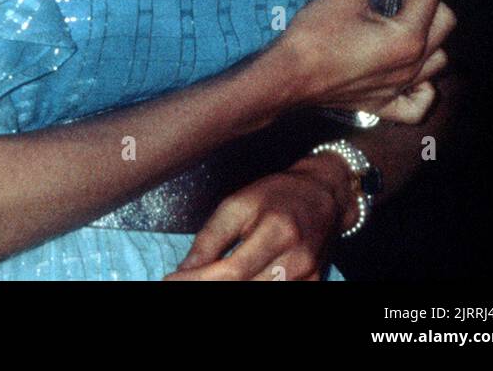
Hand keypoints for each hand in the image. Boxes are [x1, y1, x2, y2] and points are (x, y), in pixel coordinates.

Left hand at [162, 155, 354, 281]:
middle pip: (245, 289)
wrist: (323, 195)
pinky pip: (280, 297)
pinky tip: (236, 283)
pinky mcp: (315, 285)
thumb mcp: (238, 204)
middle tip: (180, 285)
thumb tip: (182, 273)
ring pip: (262, 296)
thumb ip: (210, 239)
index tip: (168, 282)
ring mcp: (308, 277)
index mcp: (276, 230)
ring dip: (228, 293)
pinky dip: (254, 293)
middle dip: (209, 289)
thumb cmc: (274, 195)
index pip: (231, 271)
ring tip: (203, 283)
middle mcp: (296, 258)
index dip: (197, 282)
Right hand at [243, 0, 455, 129]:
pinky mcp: (384, 105)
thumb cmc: (315, 36)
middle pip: (443, 22)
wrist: (286, 79)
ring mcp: (401, 89)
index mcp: (408, 37)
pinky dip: (421, 87)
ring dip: (429, 36)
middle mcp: (413, 65)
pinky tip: (408, 71)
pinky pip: (418, 102)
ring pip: (437, 60)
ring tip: (403, 17)